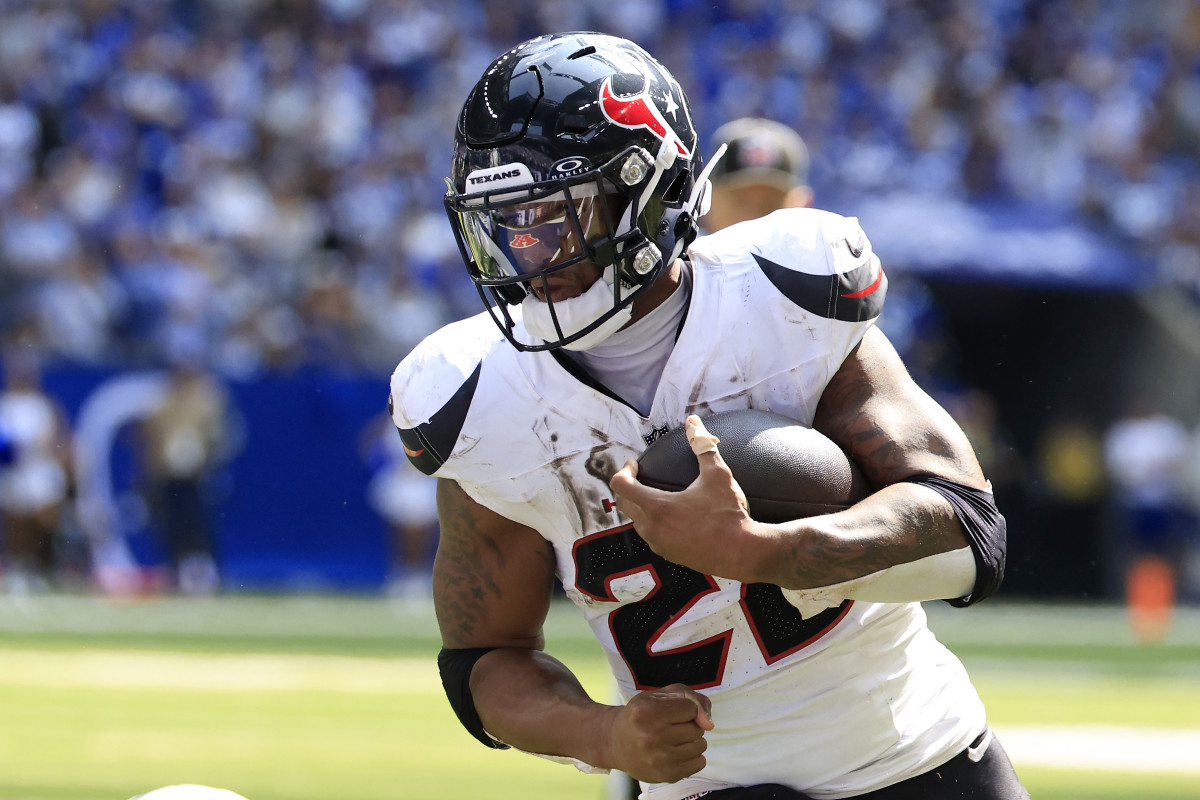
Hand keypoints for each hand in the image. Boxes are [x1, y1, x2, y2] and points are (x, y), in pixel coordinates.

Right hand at [603, 683, 713, 782]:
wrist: (615, 742)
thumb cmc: (641, 714)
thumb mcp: (659, 695)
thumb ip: (691, 698)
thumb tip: (709, 723)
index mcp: (647, 712)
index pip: (691, 709)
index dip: (686, 709)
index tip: (673, 711)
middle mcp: (651, 736)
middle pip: (697, 728)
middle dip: (690, 724)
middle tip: (673, 726)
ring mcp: (659, 759)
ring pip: (700, 746)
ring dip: (693, 740)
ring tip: (676, 739)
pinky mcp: (666, 775)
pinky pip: (699, 764)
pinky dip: (694, 756)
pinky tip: (678, 752)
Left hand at [610, 415, 758, 580]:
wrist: (741, 552)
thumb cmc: (728, 513)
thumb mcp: (717, 474)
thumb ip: (702, 445)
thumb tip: (693, 422)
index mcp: (657, 506)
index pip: (621, 485)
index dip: (624, 470)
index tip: (635, 464)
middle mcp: (651, 527)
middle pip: (624, 504)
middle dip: (628, 487)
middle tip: (640, 477)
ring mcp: (658, 543)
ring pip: (636, 522)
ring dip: (639, 507)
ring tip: (654, 495)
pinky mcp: (667, 554)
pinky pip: (650, 536)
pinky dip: (652, 523)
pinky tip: (669, 516)